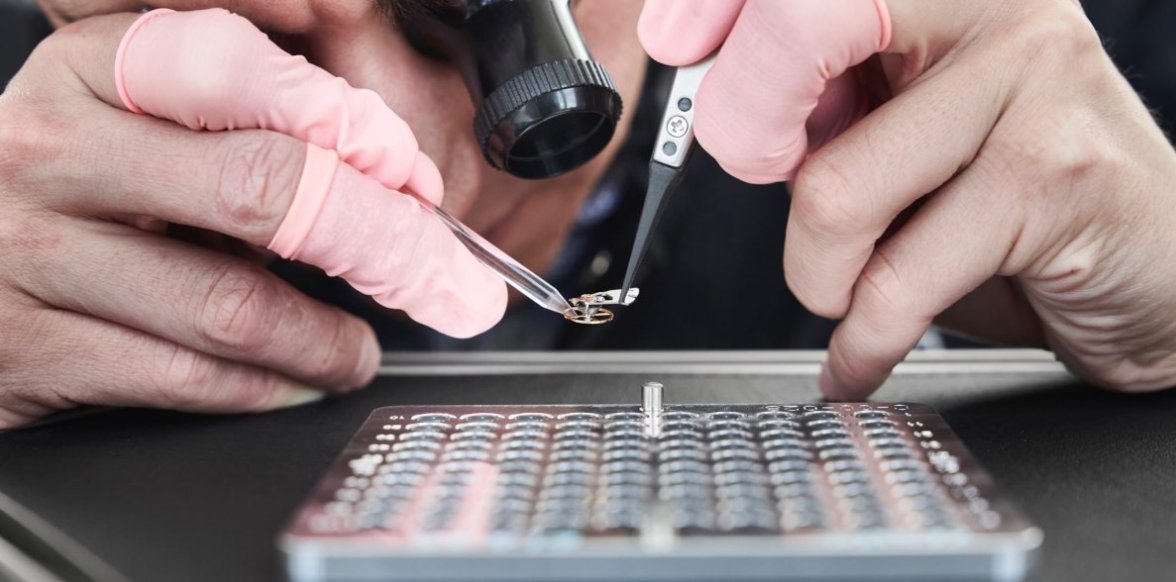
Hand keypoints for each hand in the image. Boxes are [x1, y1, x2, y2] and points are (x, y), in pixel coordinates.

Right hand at [0, 9, 505, 427]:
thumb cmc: (70, 187)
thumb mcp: (133, 115)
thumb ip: (241, 112)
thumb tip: (384, 158)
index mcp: (94, 71)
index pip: (241, 73)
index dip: (347, 126)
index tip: (408, 173)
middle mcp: (55, 151)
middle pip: (261, 190)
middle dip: (380, 242)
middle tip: (439, 278)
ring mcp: (33, 252)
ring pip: (232, 304)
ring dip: (330, 339)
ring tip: (362, 348)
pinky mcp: (30, 347)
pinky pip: (187, 376)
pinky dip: (270, 386)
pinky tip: (298, 379)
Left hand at [640, 0, 1175, 397]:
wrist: (1158, 270)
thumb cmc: (1020, 201)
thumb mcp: (909, 132)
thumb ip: (827, 103)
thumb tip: (724, 100)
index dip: (716, 0)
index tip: (671, 44)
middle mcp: (996, 6)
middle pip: (804, 27)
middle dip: (747, 124)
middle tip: (765, 172)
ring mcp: (1034, 80)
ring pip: (832, 190)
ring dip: (819, 273)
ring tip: (860, 284)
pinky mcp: (1052, 175)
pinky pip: (893, 281)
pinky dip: (860, 342)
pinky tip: (860, 356)